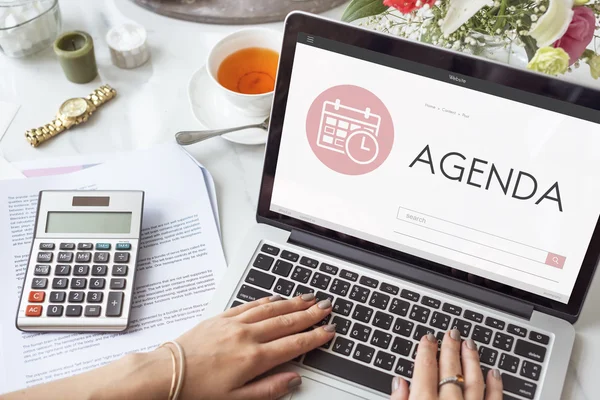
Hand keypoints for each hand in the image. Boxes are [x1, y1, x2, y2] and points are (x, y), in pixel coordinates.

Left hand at [168, 293, 334, 399]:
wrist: (164, 374)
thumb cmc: (196, 391)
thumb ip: (269, 389)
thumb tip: (293, 380)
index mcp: (254, 359)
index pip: (293, 344)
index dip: (314, 337)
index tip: (328, 330)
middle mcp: (247, 336)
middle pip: (286, 321)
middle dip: (310, 313)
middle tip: (327, 306)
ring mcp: (233, 324)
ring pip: (271, 309)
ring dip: (292, 303)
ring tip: (308, 298)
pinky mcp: (220, 318)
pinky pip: (249, 305)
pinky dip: (266, 300)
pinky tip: (275, 298)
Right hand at [390, 330, 502, 399]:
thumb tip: (399, 384)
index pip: (425, 369)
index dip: (426, 350)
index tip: (427, 338)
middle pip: (450, 370)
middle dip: (450, 348)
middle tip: (451, 333)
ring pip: (473, 381)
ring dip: (472, 360)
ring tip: (469, 344)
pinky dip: (495, 386)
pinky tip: (494, 372)